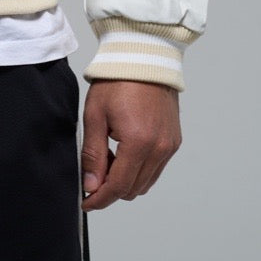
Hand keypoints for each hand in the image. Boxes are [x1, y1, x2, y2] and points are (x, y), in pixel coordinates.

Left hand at [80, 79, 180, 211]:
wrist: (144, 57)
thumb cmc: (118, 80)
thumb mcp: (95, 115)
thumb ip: (93, 154)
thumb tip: (91, 184)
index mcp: (139, 143)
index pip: (119, 186)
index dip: (100, 199)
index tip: (87, 203)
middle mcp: (160, 148)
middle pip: (133, 189)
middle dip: (111, 189)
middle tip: (93, 173)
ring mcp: (169, 146)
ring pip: (146, 182)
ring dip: (125, 180)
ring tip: (108, 158)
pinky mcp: (174, 141)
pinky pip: (156, 169)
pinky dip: (139, 169)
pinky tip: (123, 152)